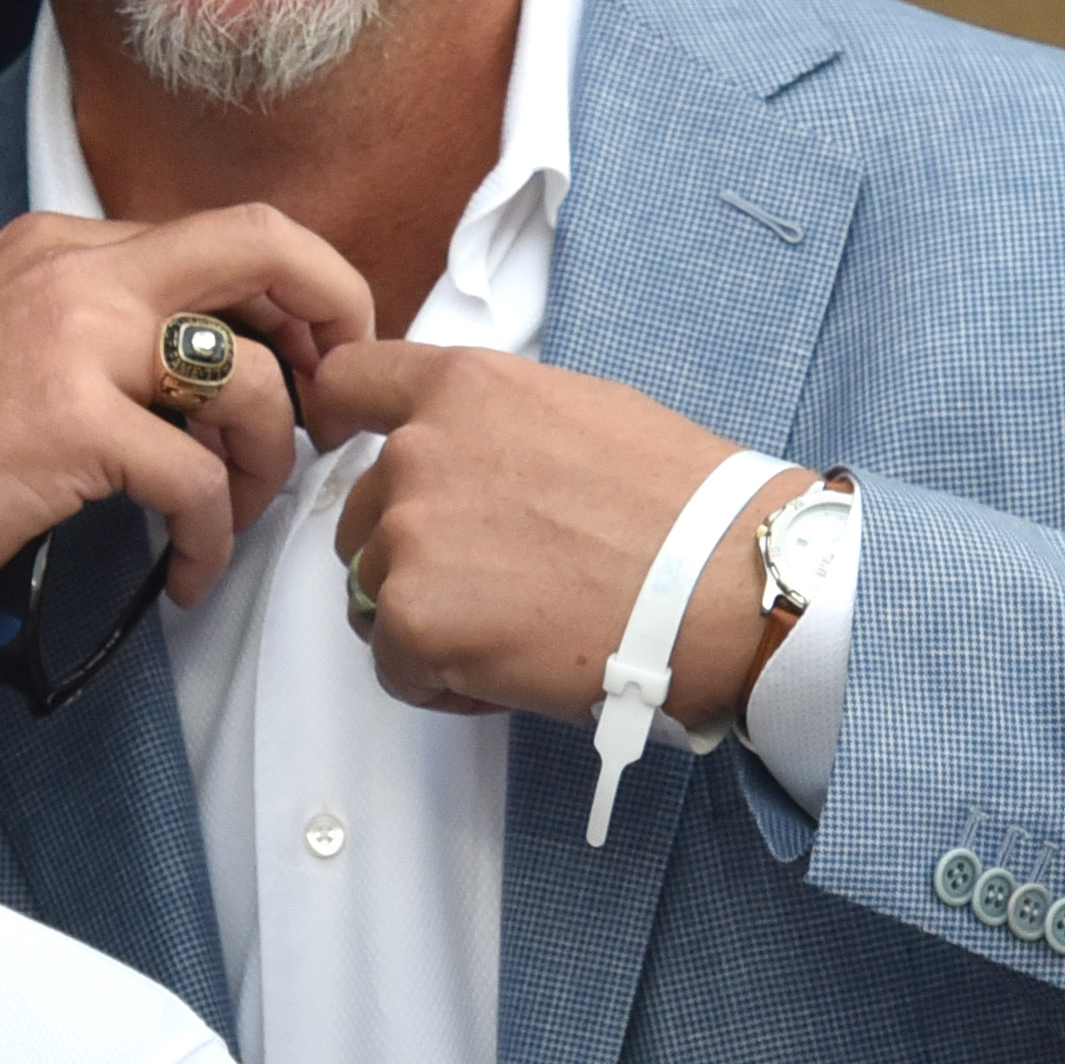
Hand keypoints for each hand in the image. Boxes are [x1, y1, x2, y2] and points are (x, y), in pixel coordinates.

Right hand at [0, 207, 375, 640]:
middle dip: (336, 322)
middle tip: (334, 408)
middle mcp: (75, 270)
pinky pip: (196, 481)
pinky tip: (186, 574)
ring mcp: (72, 339)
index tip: (314, 361)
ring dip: (263, 466)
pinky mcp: (69, 423)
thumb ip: (103, 330)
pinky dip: (210, 539)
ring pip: (245, 381)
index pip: (228, 233)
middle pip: (265, 247)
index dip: (300, 294)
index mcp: (63, 245)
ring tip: (228, 520)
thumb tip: (215, 364)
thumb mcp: (8, 340)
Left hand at [314, 344, 810, 729]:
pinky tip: (516, 666)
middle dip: (414, 550)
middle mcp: (417, 452)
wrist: (722, 583)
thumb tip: (478, 455)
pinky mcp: (413, 620)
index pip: (346, 383)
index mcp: (462, 388)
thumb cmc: (682, 505)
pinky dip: (442, 680)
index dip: (342, 423)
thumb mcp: (582, 411)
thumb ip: (500, 423)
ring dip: (430, 617)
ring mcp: (408, 537)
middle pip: (363, 513)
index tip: (350, 452)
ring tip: (520, 625)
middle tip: (499, 579)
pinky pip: (395, 665)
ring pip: (374, 593)